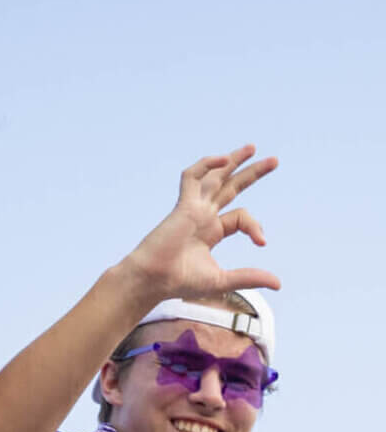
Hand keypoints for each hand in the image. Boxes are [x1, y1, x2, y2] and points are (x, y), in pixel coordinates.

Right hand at [122, 145, 280, 303]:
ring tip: (253, 148)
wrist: (152, 280)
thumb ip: (249, 277)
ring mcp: (192, 209)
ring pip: (214, 177)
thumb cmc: (179, 282)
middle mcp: (202, 216)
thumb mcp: (222, 280)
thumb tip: (278, 283)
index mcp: (211, 231)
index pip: (240, 218)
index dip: (255, 226)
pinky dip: (206, 165)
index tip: (262, 243)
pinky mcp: (182, 206)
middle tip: (275, 161)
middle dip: (252, 173)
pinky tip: (223, 160)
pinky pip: (192, 178)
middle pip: (230, 187)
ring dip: (233, 161)